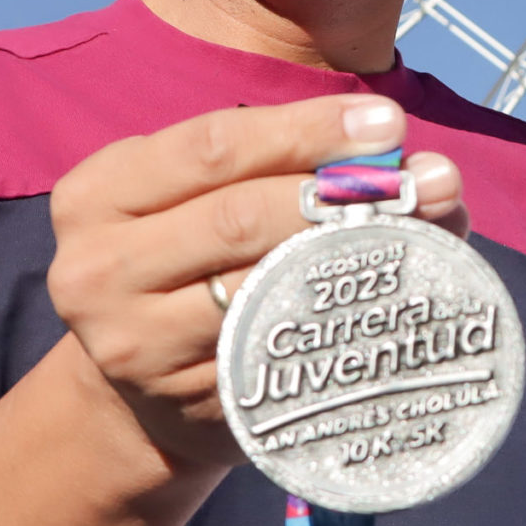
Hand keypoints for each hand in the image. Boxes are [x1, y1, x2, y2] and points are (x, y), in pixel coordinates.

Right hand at [44, 96, 468, 468]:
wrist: (136, 395)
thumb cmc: (190, 264)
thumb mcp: (204, 197)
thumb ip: (289, 164)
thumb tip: (416, 160)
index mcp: (99, 194)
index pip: (213, 146)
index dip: (306, 131)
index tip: (388, 123)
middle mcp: (98, 269)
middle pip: (237, 218)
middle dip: (342, 194)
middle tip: (427, 181)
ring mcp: (134, 345)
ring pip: (262, 288)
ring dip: (356, 258)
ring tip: (426, 234)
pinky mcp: (182, 402)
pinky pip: (278, 351)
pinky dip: (342, 322)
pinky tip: (393, 303)